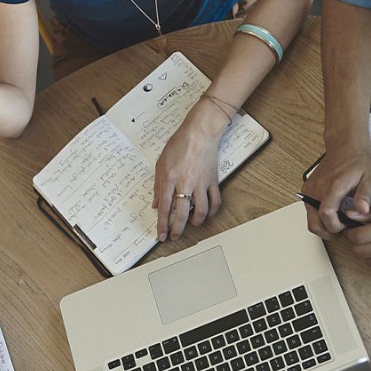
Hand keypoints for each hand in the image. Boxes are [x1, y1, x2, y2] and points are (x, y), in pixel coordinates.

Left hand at [153, 104, 223, 240]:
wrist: (199, 133)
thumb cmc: (179, 144)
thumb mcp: (161, 163)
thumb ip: (158, 185)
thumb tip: (156, 204)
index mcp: (169, 179)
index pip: (164, 208)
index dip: (162, 224)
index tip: (161, 235)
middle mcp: (185, 183)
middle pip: (180, 214)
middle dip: (177, 230)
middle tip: (174, 237)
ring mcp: (201, 183)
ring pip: (200, 211)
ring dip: (195, 223)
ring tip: (191, 225)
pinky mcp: (213, 181)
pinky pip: (215, 201)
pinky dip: (211, 211)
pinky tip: (206, 214)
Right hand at [302, 142, 370, 237]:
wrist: (344, 147)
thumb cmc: (356, 162)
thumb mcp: (369, 178)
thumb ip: (364, 195)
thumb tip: (363, 210)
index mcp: (334, 186)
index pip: (326, 214)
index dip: (335, 227)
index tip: (346, 226)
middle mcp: (318, 188)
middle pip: (314, 222)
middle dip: (327, 232)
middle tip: (341, 230)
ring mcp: (310, 189)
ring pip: (310, 219)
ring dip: (323, 225)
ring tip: (338, 221)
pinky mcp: (307, 190)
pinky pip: (309, 210)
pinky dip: (318, 216)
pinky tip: (332, 212)